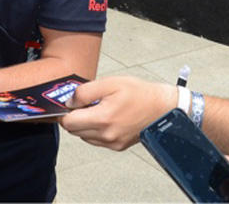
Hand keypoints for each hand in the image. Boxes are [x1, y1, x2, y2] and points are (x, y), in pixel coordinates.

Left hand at [59, 76, 173, 149]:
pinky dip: (95, 130)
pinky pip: (96, 140)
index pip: (68, 123)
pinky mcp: (118, 146)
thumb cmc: (139, 93)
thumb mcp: (110, 83)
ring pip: (84, 136)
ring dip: (84, 124)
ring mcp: (112, 143)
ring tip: (98, 109)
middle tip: (84, 104)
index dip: (65, 112)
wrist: (162, 108)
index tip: (70, 103)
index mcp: (103, 119)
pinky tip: (106, 117)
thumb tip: (69, 102)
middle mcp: (106, 135)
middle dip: (74, 117)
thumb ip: (85, 92)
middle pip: (74, 131)